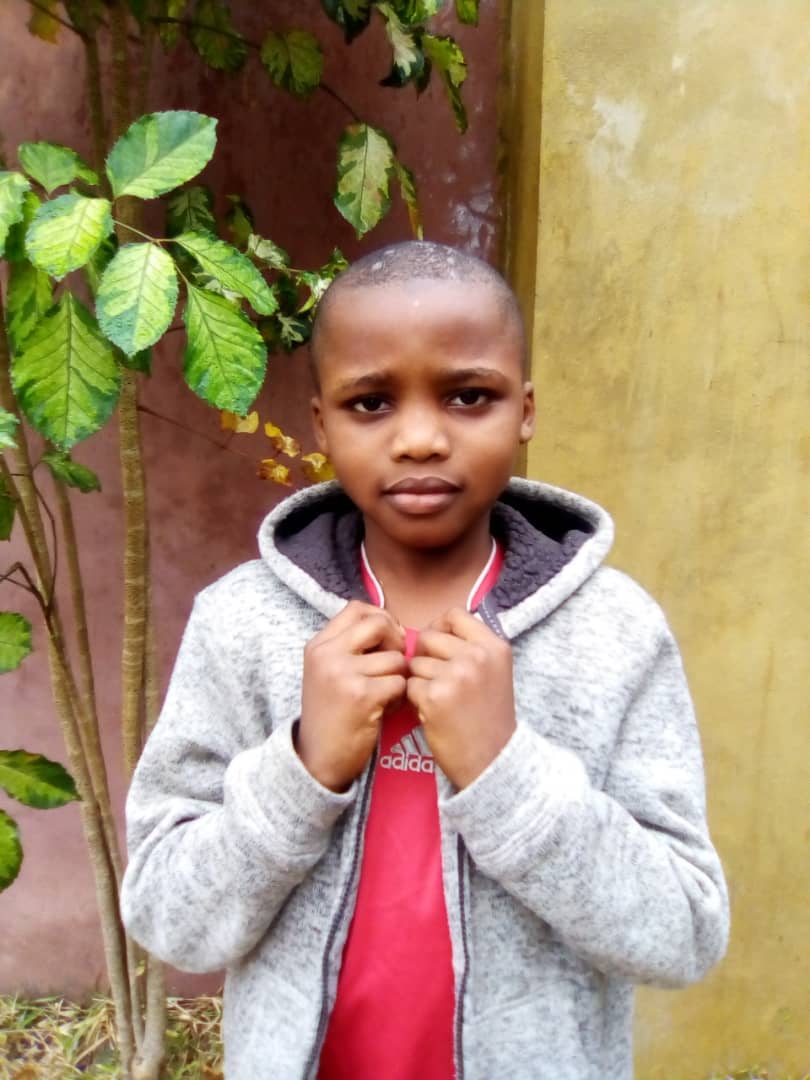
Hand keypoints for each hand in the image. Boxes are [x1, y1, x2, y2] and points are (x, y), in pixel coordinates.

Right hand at [297, 601, 406, 791]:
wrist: (317, 759)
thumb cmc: (330, 715)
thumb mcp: (327, 672)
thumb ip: (350, 647)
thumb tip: (392, 626)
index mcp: (318, 645)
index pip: (357, 608)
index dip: (381, 617)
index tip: (389, 638)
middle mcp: (327, 655)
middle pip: (378, 623)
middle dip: (397, 640)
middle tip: (396, 661)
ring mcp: (343, 674)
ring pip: (395, 658)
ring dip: (399, 676)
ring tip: (387, 693)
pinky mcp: (362, 696)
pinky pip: (399, 683)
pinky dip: (399, 697)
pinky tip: (387, 708)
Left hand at [407, 608, 515, 789]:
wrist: (493, 761)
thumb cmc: (490, 718)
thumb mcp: (494, 672)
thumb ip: (471, 648)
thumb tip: (431, 630)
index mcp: (494, 646)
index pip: (455, 614)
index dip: (439, 627)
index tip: (438, 647)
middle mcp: (477, 656)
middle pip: (429, 636)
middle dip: (424, 656)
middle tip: (433, 678)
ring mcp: (456, 675)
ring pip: (415, 663)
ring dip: (419, 681)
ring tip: (438, 700)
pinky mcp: (434, 696)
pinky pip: (409, 686)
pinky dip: (415, 700)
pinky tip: (432, 713)